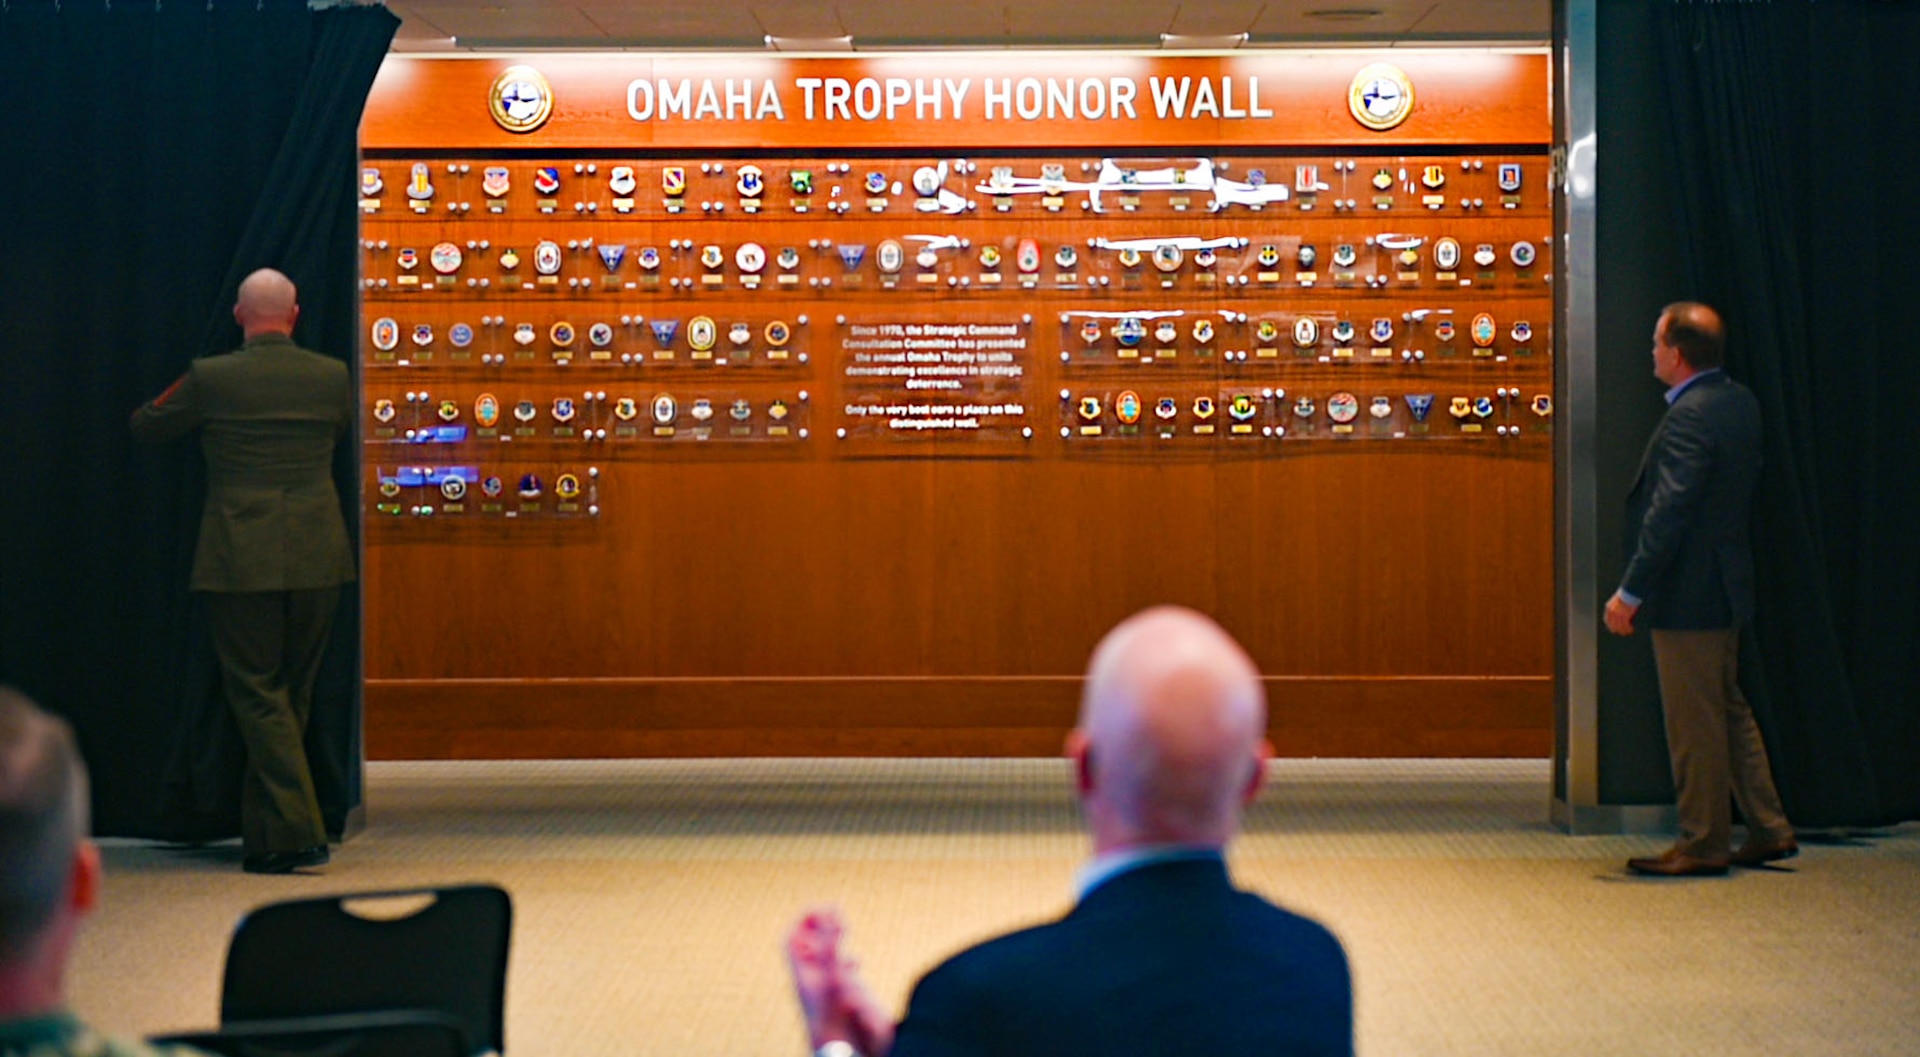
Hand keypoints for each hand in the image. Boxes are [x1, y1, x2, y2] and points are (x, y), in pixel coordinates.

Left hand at [787, 908, 894, 1056]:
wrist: (844, 1051)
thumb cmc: (835, 1017)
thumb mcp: (832, 973)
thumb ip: (831, 944)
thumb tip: (831, 912)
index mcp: (803, 974)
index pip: (792, 941)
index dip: (802, 921)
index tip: (818, 907)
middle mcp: (814, 982)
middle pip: (805, 949)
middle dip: (816, 928)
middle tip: (830, 912)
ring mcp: (829, 991)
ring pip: (823, 962)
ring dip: (831, 943)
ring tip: (841, 928)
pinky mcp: (844, 1001)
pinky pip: (841, 978)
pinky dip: (847, 963)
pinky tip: (857, 961)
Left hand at [1603, 591, 1637, 636]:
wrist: (1629, 592)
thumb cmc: (1625, 595)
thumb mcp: (1616, 601)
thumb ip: (1615, 607)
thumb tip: (1617, 613)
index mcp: (1608, 608)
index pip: (1607, 620)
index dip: (1610, 626)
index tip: (1613, 629)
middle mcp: (1612, 612)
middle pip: (1613, 624)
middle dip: (1617, 630)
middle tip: (1621, 633)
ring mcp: (1618, 614)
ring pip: (1620, 626)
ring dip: (1624, 630)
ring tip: (1627, 632)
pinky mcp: (1624, 616)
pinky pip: (1626, 625)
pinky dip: (1628, 628)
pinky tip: (1631, 630)